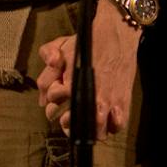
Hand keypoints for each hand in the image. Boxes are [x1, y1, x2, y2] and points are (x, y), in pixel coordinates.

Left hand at [37, 18, 134, 137]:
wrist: (116, 35)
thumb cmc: (87, 43)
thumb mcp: (60, 50)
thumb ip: (47, 74)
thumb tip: (43, 101)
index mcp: (71, 82)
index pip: (54, 100)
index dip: (52, 104)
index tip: (55, 103)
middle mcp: (89, 95)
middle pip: (74, 124)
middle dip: (67, 123)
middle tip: (66, 120)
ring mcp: (108, 101)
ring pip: (97, 131)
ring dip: (88, 131)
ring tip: (85, 125)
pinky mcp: (123, 102)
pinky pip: (117, 126)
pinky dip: (111, 128)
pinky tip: (105, 122)